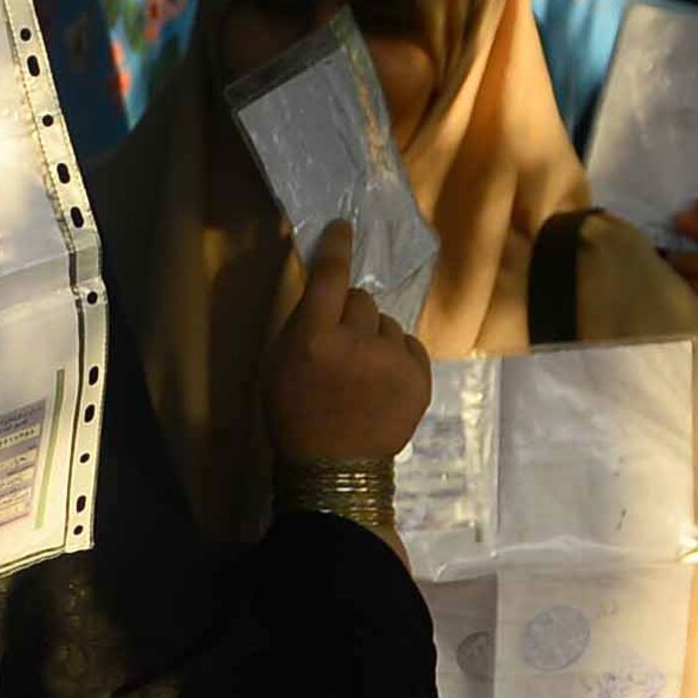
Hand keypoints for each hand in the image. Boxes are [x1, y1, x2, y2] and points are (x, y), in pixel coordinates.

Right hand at [265, 220, 434, 466]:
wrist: (335, 469)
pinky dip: (396, 359)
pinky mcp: (419, 379)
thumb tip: (326, 286)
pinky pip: (408, 345)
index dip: (336, 248)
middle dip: (351, 316)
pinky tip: (381, 385)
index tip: (343, 227)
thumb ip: (301, 323)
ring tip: (362, 375)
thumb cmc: (295, 414)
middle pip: (362, 300)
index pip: (330, 277)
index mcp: (314, 339)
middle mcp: (356, 344)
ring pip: (387, 323)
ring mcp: (392, 362)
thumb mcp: (278, 365)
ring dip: (375, 339)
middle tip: (339, 348)